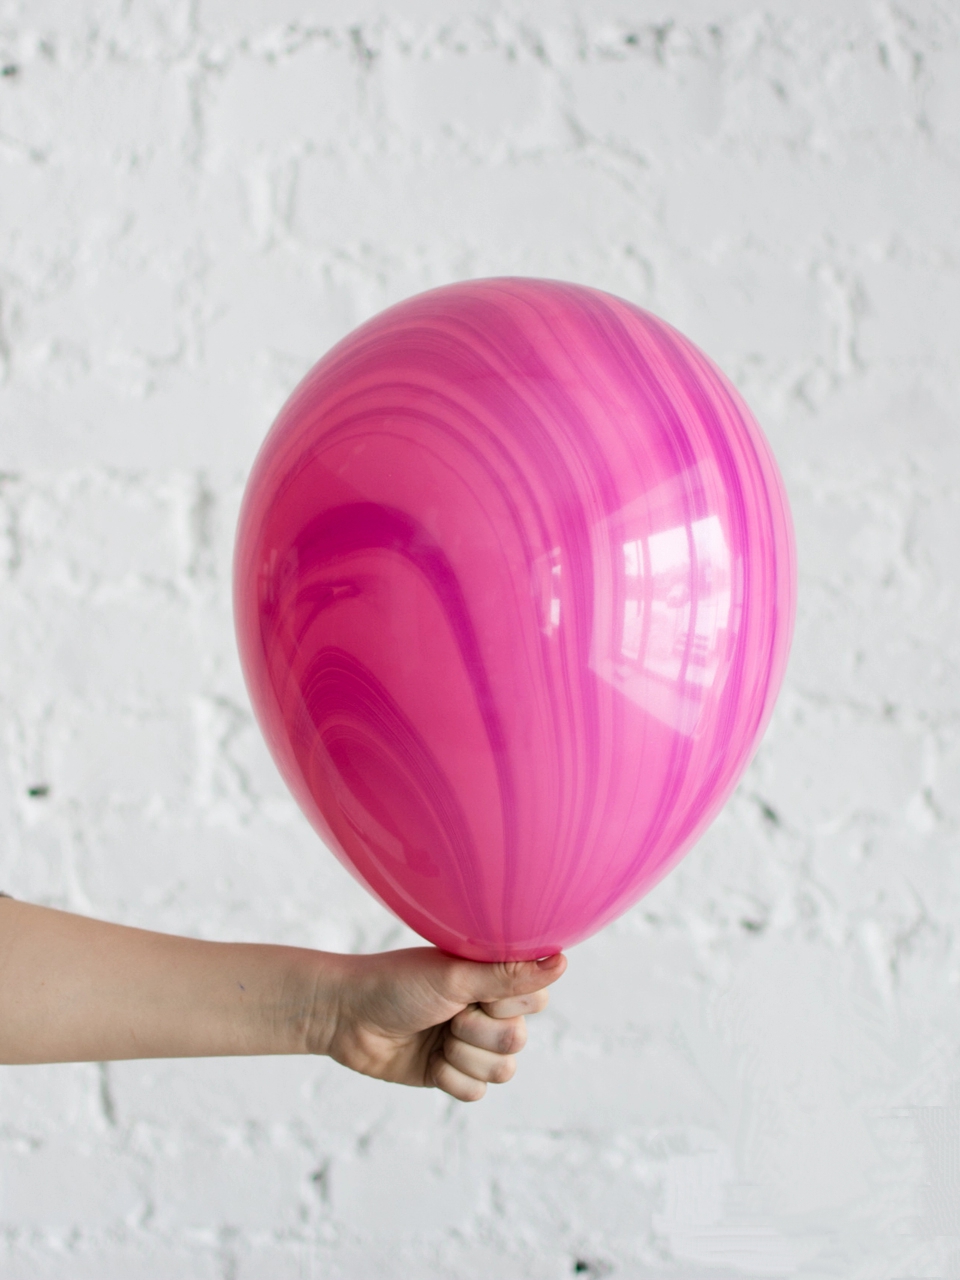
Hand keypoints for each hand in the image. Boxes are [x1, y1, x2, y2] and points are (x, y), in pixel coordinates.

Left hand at [320, 947, 566, 1101]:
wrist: (347, 1017)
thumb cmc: (397, 984)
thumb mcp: (455, 977)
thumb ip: (509, 975)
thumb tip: (563, 960)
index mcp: (493, 978)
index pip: (536, 999)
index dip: (505, 1003)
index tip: (473, 990)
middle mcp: (489, 1010)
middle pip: (518, 1041)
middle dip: (477, 1033)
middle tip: (446, 1014)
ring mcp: (472, 1044)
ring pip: (502, 1071)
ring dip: (463, 1057)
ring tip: (436, 1036)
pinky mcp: (454, 1074)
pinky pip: (477, 1093)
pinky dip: (450, 1079)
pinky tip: (428, 1061)